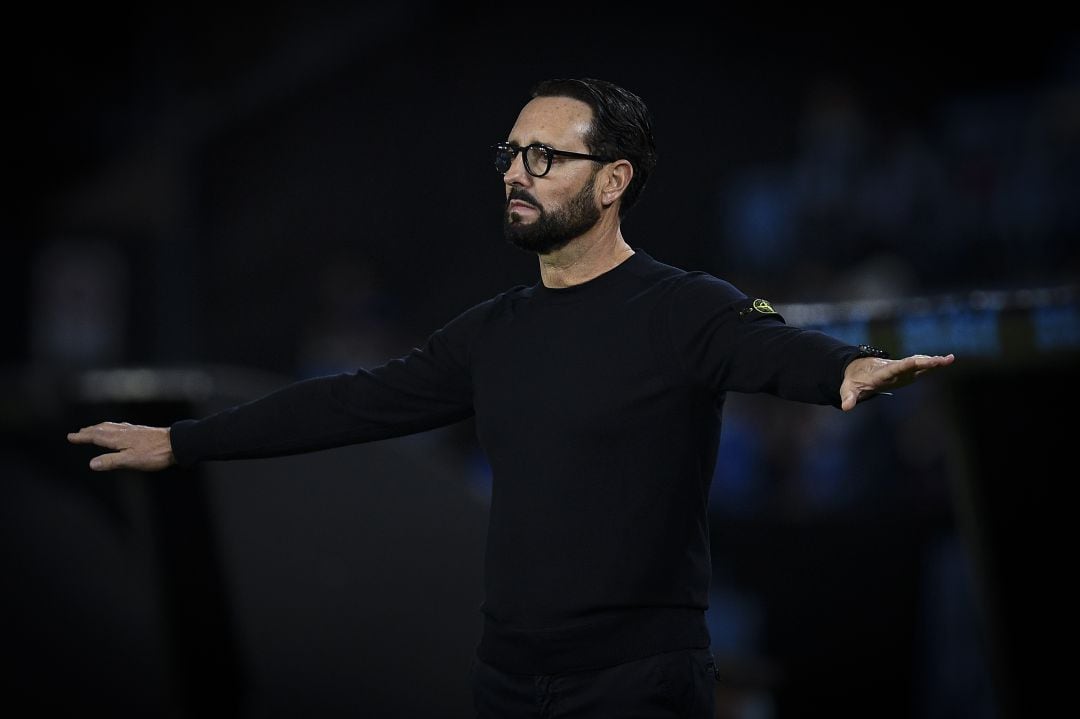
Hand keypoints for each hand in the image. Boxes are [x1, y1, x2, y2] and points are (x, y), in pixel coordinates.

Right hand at [67, 422, 175, 471]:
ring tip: (94, 428)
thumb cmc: (154, 454)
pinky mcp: (142, 431)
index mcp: (119, 439)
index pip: (96, 437)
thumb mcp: (130, 461)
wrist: (176, 443)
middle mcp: (124, 432)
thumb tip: (92, 464)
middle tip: (78, 432)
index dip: (83, 437)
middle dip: (89, 431)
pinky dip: (113, 426)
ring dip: (100, 427)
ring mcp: (133, 430)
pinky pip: (122, 426)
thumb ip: (111, 461)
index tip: (70, 436)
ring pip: (112, 427)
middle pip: (102, 429)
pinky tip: (119, 428)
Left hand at [840, 353, 954, 411]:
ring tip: (949, 359)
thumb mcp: (848, 389)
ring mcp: (901, 369)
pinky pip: (921, 366)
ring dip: (933, 361)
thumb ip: (848, 397)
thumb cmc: (854, 381)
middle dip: (925, 362)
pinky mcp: (906, 372)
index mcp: (882, 373)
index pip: (895, 368)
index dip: (906, 365)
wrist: (859, 370)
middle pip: (911, 364)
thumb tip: (846, 407)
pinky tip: (945, 361)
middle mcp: (894, 369)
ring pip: (919, 364)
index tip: (917, 361)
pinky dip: (932, 363)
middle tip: (941, 360)